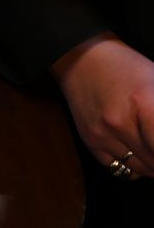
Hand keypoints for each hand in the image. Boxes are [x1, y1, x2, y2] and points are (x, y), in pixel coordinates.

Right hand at [52, 34, 153, 177]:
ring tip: (151, 146)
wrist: (81, 59)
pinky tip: (135, 149)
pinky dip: (133, 166)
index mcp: (144, 103)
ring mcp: (102, 134)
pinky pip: (119, 169)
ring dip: (151, 162)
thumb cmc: (126, 67)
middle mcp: (121, 123)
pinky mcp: (90, 141)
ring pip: (142, 168)